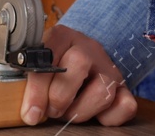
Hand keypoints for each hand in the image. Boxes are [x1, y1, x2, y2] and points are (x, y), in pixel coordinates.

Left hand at [21, 23, 136, 125]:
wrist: (81, 57)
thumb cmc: (53, 65)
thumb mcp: (37, 64)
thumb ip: (32, 79)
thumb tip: (29, 112)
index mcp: (61, 36)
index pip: (49, 56)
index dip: (38, 88)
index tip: (31, 113)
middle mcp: (88, 48)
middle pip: (78, 65)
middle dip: (60, 97)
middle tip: (51, 111)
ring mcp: (108, 66)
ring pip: (103, 91)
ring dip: (81, 111)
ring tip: (68, 113)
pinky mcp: (124, 86)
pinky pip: (125, 105)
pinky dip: (109, 118)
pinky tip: (94, 115)